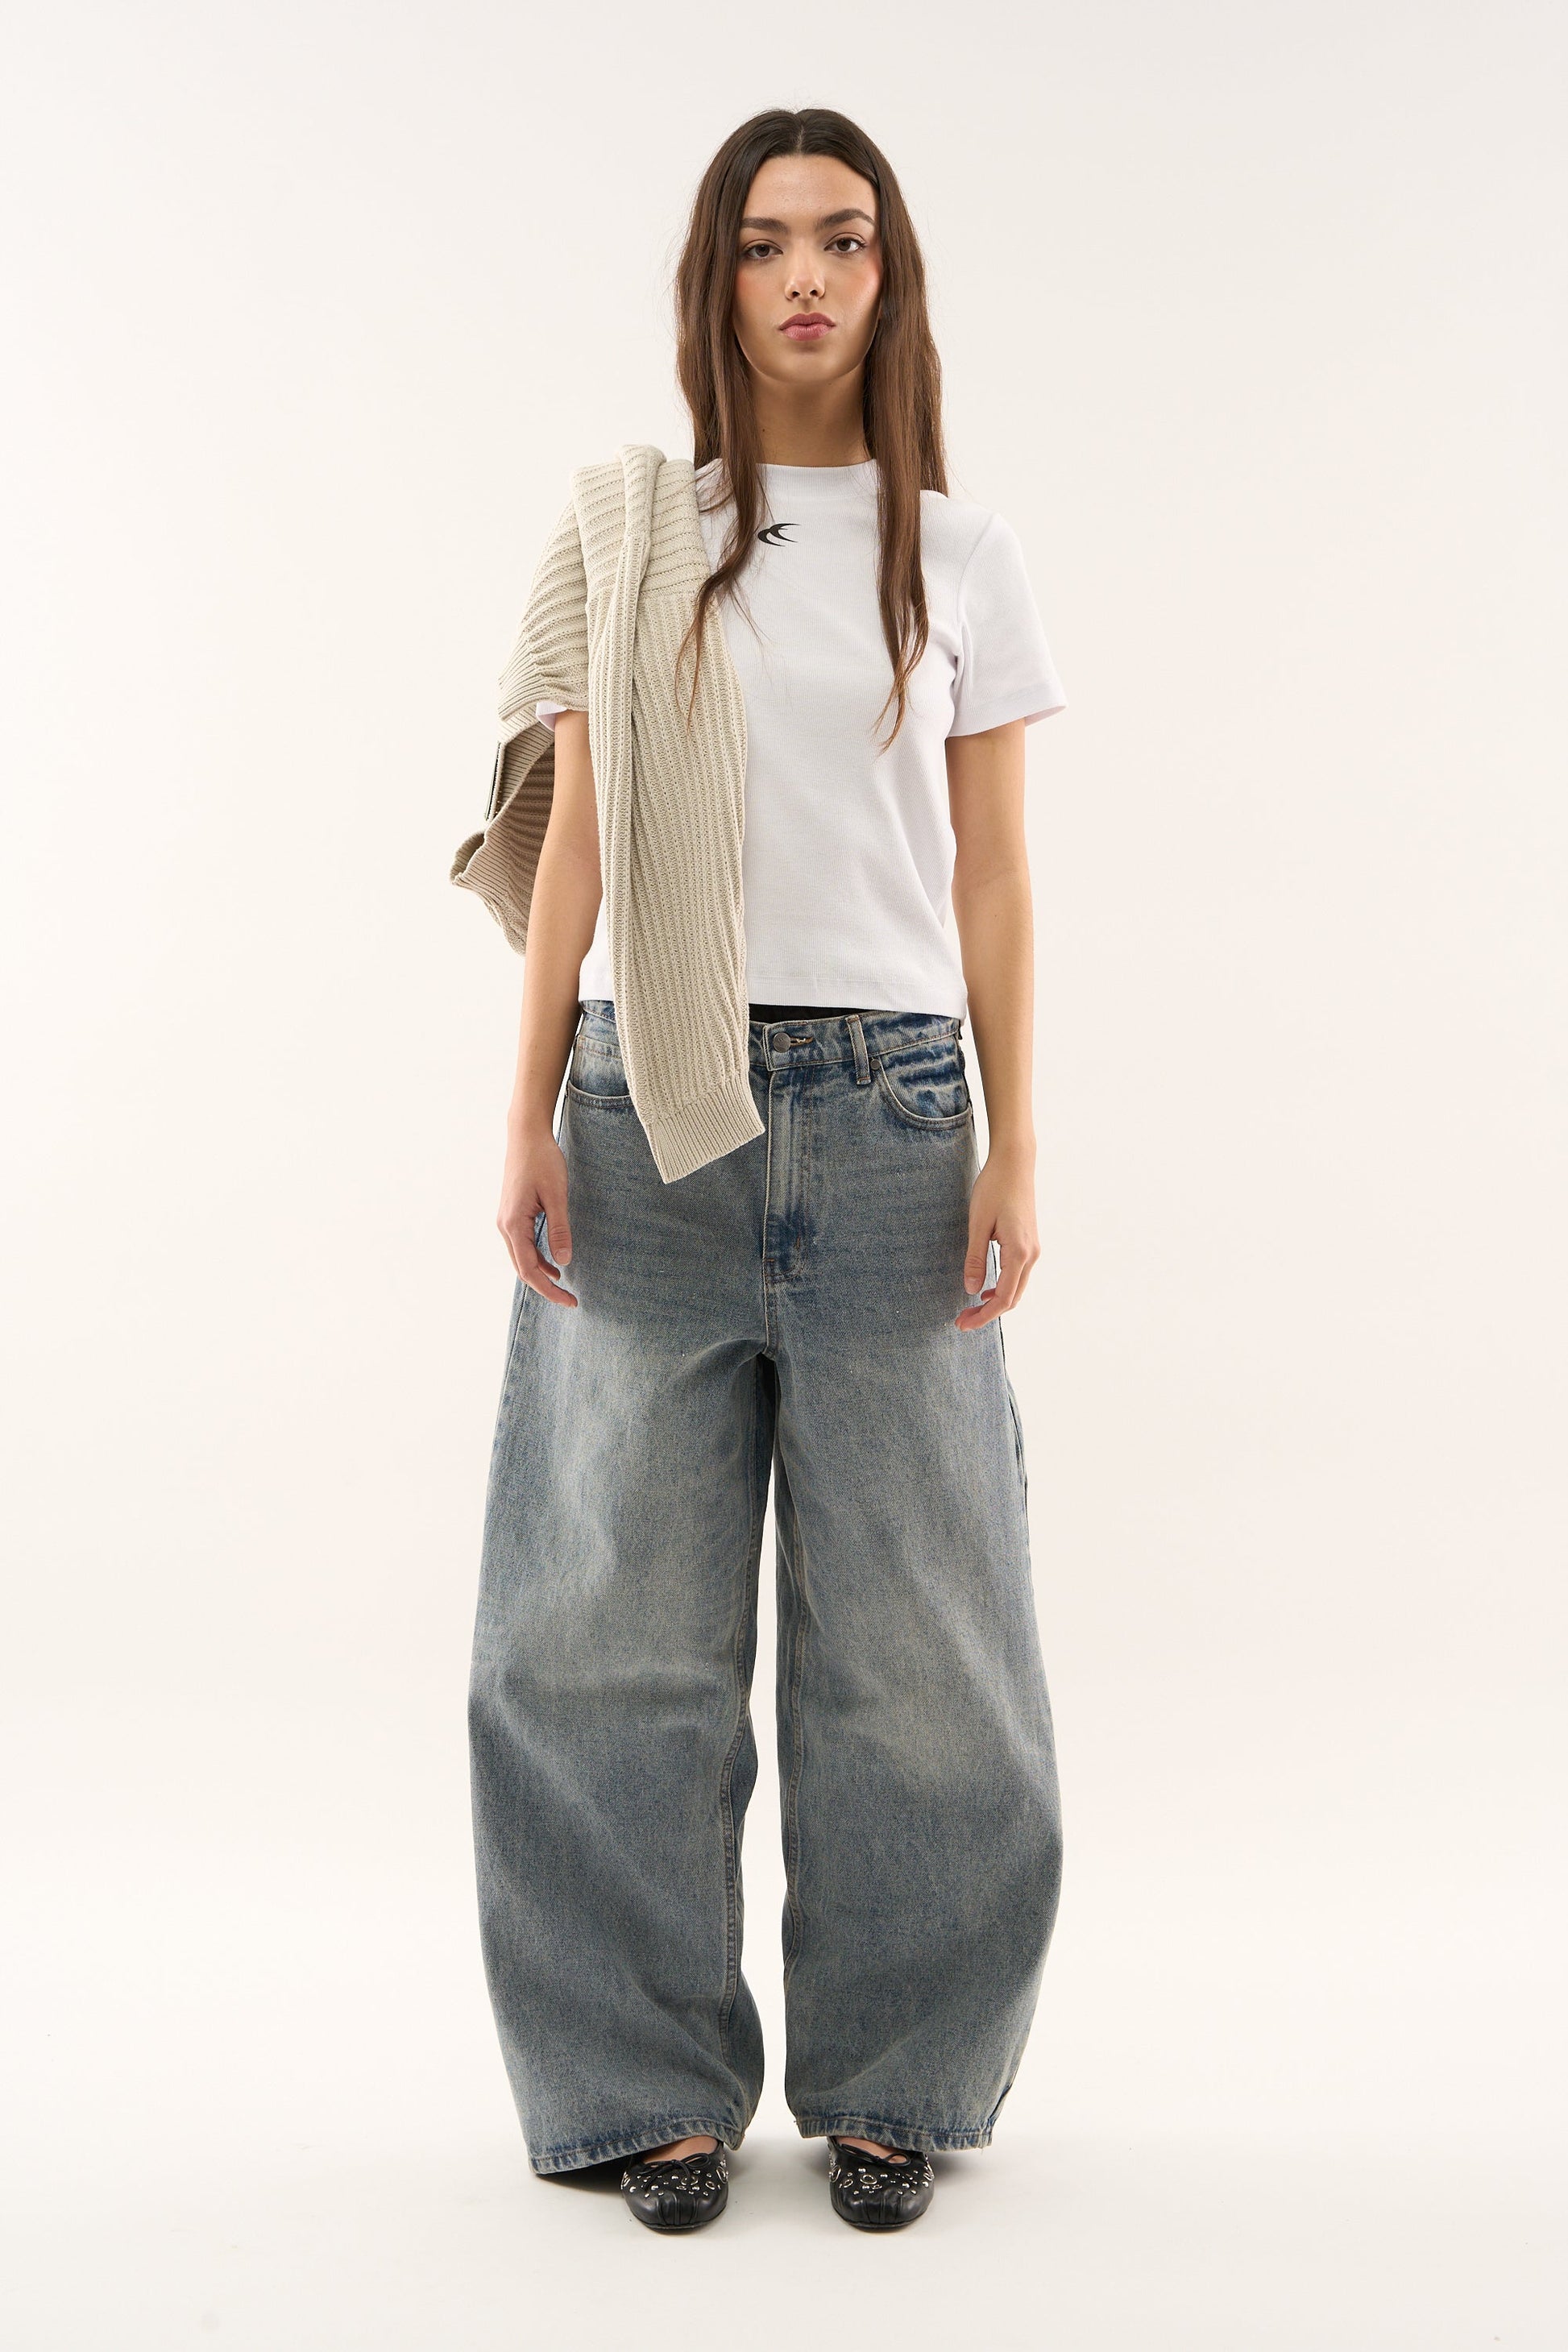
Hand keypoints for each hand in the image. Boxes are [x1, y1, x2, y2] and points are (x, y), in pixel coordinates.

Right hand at [498, 1127, 576, 1306]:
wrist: (526, 1135)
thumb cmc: (542, 1160)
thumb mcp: (556, 1195)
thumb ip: (560, 1229)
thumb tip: (564, 1262)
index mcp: (514, 1224)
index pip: (529, 1270)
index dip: (549, 1290)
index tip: (570, 1301)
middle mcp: (505, 1226)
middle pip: (522, 1268)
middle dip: (545, 1288)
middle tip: (570, 1300)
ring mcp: (506, 1220)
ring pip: (521, 1258)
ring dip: (540, 1274)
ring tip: (563, 1287)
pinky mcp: (512, 1214)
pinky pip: (522, 1245)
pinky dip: (536, 1258)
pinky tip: (553, 1264)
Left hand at [957, 1146, 1038, 1329]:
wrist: (1015, 1163)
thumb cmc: (994, 1188)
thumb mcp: (977, 1223)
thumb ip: (975, 1258)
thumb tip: (971, 1289)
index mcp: (1019, 1252)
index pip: (1003, 1298)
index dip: (983, 1316)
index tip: (962, 1323)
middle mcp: (1031, 1254)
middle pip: (1013, 1298)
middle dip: (988, 1314)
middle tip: (961, 1321)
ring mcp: (1033, 1249)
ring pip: (1017, 1288)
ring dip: (996, 1302)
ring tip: (970, 1309)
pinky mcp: (1029, 1243)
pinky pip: (1018, 1275)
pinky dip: (1003, 1288)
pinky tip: (985, 1289)